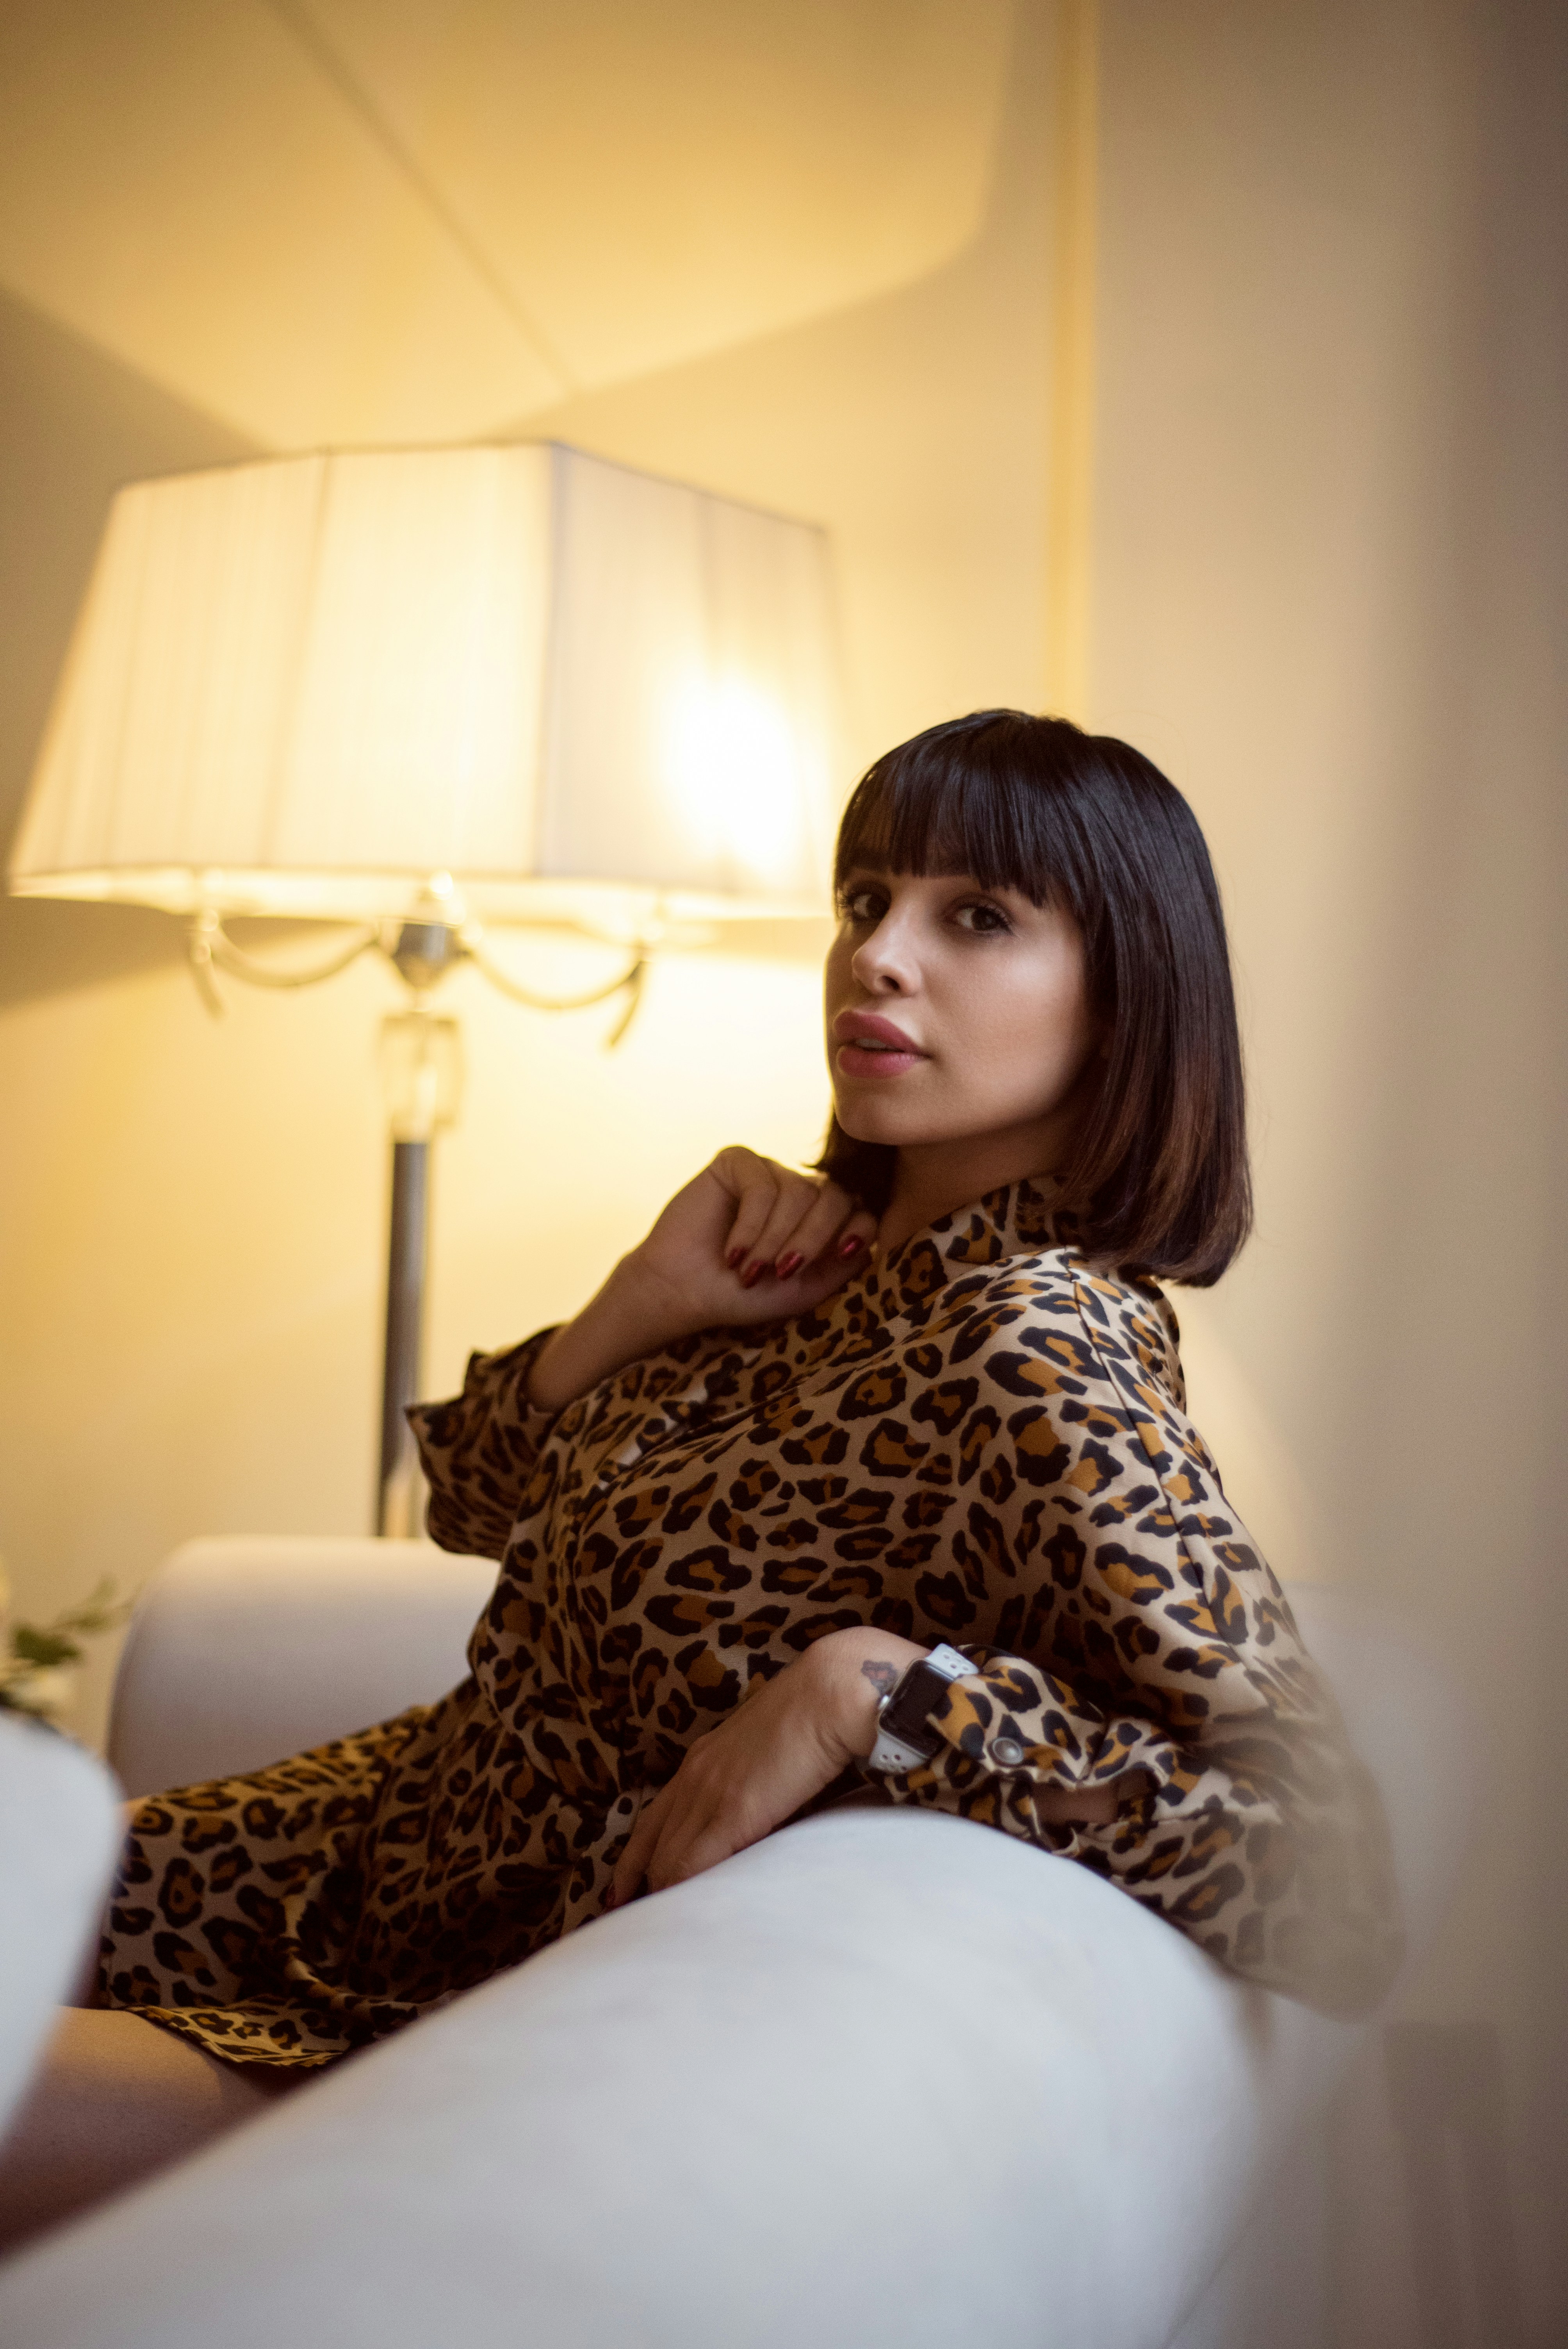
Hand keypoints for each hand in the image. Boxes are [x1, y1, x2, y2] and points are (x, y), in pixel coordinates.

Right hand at [530, 1148, 878, 1409]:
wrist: (683, 1291)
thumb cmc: (743, 1295)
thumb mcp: (804, 1289)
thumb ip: (841, 1266)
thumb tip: (874, 1241)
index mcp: (822, 1218)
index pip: (859, 1209)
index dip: (857, 1228)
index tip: (844, 1252)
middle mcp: (800, 1189)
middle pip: (834, 1196)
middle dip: (811, 1237)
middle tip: (781, 1272)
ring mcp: (770, 1172)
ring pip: (798, 1191)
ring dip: (774, 1237)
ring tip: (750, 1268)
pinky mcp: (737, 1161)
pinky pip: (761, 1183)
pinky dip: (751, 1222)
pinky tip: (732, 1250)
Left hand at [608, 1626, 928, 1906]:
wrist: (832, 1690)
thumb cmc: (818, 1711)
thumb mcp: (771, 1746)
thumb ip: (756, 1775)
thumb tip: (763, 1804)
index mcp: (705, 1758)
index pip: (657, 1815)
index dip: (638, 1854)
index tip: (625, 1886)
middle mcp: (696, 1775)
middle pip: (650, 1840)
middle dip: (632, 1880)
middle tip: (617, 1916)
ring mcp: (709, 1793)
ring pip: (665, 1857)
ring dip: (656, 1893)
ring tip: (645, 1929)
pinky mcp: (731, 1812)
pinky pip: (690, 1863)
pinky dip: (680, 1893)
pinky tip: (676, 1919)